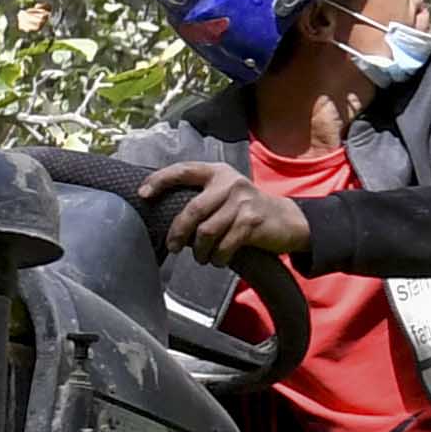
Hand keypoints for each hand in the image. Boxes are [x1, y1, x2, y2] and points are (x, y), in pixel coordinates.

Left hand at [138, 159, 310, 263]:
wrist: (287, 220)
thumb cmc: (247, 210)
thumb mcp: (226, 194)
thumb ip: (202, 197)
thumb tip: (165, 213)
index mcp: (218, 172)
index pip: (183, 171)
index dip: (160, 181)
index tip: (143, 194)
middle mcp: (230, 183)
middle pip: (192, 210)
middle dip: (178, 233)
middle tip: (174, 247)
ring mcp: (243, 202)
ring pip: (206, 232)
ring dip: (200, 251)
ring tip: (202, 257)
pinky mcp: (252, 222)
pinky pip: (225, 245)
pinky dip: (218, 258)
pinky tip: (219, 260)